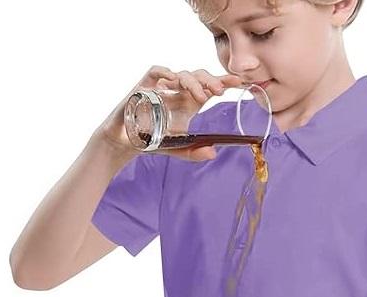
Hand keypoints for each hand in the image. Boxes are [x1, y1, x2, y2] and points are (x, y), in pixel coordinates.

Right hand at [92, 66, 243, 160]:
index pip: (210, 88)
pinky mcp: (145, 85)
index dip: (224, 82)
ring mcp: (162, 87)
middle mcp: (178, 92)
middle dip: (211, 81)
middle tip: (220, 92)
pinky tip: (172, 79)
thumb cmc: (153, 141)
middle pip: (199, 77)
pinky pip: (156, 72)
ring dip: (194, 83)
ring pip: (182, 75)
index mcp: (189, 103)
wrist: (126, 142)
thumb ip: (194, 152)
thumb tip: (212, 154)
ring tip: (201, 97)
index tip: (239, 82)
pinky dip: (165, 72)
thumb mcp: (178, 149)